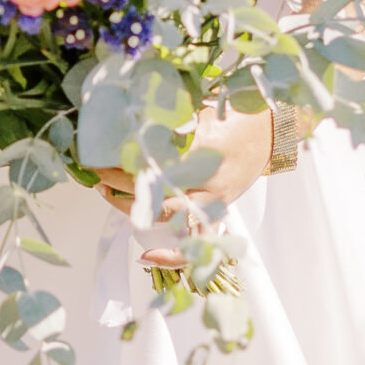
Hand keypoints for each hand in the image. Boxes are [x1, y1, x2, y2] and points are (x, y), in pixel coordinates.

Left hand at [95, 103, 273, 267]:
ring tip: (106, 192)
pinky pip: (195, 246)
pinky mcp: (217, 215)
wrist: (269, 130)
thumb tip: (125, 118)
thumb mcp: (199, 107)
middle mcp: (204, 181)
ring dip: (130, 208)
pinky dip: (172, 257)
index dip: (117, 163)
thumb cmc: (234, 115)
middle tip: (95, 172)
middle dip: (117, 183)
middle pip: (150, 190)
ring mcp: (211, 202)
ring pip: (163, 216)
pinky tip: (146, 256)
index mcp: (200, 151)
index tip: (95, 156)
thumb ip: (167, 117)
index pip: (148, 163)